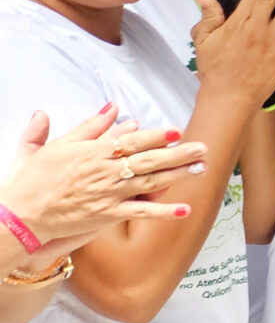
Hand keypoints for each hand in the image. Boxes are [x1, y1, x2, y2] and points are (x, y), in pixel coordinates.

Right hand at [0, 108, 206, 252]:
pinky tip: (184, 209)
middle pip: (149, 160)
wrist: (22, 213)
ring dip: (178, 175)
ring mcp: (109, 194)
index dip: (157, 136)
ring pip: (151, 183)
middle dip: (178, 154)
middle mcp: (105, 172)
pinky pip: (141, 213)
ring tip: (200, 169)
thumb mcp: (59, 144)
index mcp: (94, 152)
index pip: (132, 141)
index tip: (177, 131)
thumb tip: (113, 108)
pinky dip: (163, 211)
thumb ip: (89, 126)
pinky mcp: (108, 215)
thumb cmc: (37, 178)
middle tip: (202, 148)